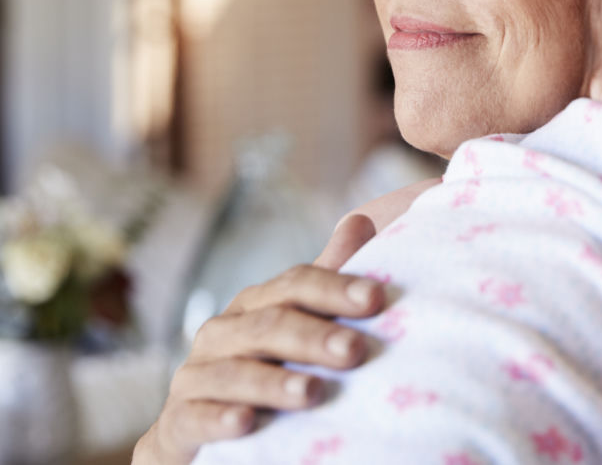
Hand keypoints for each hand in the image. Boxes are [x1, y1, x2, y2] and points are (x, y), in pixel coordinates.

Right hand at [133, 215, 382, 464]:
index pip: (295, 285)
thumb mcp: (297, 324)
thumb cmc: (266, 370)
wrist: (202, 430)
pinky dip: (219, 419)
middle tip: (354, 350)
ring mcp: (195, 377)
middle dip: (313, 337)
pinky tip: (245, 423)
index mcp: (254, 305)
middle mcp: (221, 333)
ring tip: (312, 393)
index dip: (334, 289)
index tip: (375, 299)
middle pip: (269, 326)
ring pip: (234, 373)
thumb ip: (327, 282)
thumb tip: (362, 221)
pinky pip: (195, 417)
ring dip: (273, 383)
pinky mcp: (176, 423)